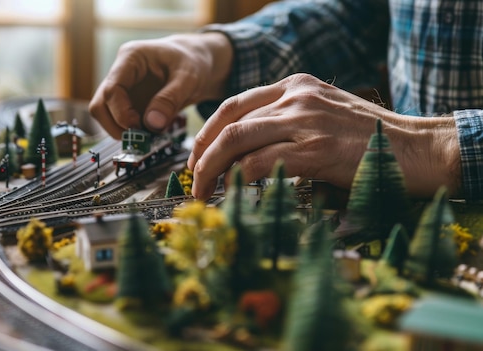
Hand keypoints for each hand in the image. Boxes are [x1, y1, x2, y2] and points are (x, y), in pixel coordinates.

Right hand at [89, 32, 231, 138]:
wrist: (197, 63)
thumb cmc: (192, 62)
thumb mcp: (189, 78)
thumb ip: (170, 99)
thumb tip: (152, 124)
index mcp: (130, 58)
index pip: (111, 89)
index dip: (121, 113)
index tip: (139, 127)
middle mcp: (120, 73)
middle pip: (100, 105)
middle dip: (116, 126)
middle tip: (141, 138)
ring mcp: (122, 90)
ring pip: (105, 115)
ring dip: (122, 131)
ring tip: (148, 137)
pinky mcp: (128, 103)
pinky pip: (119, 122)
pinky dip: (131, 133)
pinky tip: (150, 134)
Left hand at [187, 73, 459, 199]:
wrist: (417, 149)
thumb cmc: (371, 139)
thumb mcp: (324, 115)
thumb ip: (288, 122)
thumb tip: (248, 152)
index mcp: (296, 86)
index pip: (235, 104)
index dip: (207, 131)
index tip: (197, 155)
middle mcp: (297, 96)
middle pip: (229, 122)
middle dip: (202, 153)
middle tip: (193, 178)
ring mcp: (306, 120)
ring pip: (237, 140)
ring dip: (212, 169)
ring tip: (203, 191)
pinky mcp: (317, 149)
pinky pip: (261, 163)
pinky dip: (238, 180)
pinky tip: (231, 192)